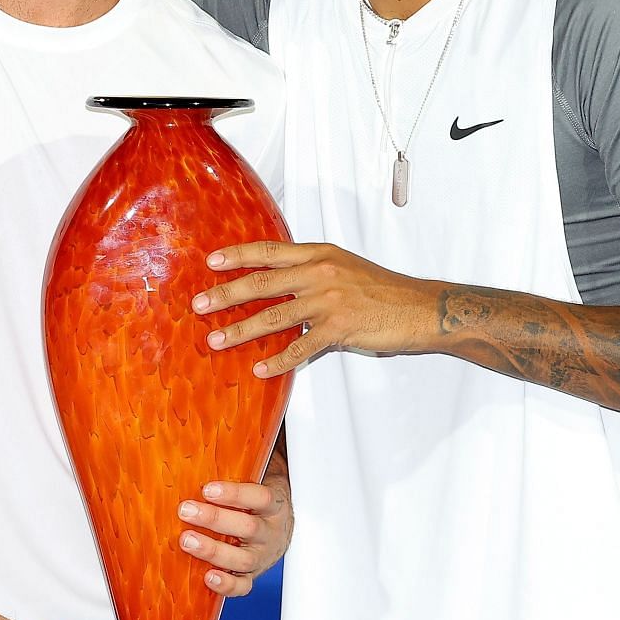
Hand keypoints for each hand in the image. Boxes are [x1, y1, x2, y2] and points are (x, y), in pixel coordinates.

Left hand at [178, 455, 292, 597]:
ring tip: (187, 540)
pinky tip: (208, 577)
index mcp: (274, 505)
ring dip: (213, 550)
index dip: (235, 494)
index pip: (260, 497)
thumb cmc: (256, 502)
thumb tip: (196, 449)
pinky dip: (227, 585)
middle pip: (248, 528)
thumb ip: (237, 471)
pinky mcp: (253, 575)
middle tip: (186, 510)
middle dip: (215, 519)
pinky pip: (243, 586)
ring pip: (243, 559)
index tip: (207, 489)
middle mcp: (270, 532)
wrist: (280, 528)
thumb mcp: (256, 481)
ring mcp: (262, 556)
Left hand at [192, 241, 436, 377]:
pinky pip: (301, 347)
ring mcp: (329, 300)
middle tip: (199, 304)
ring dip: (241, 330)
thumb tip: (278, 280)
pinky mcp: (340, 328)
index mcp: (320, 254)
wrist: (421, 307)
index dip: (238, 256)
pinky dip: (278, 360)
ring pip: (274, 315)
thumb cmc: (382, 290)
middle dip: (226, 294)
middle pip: (263, 282)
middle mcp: (320, 273)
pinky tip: (260, 369)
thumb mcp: (345, 266)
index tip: (211, 262)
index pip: (269, 251)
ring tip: (216, 340)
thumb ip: (312, 270)